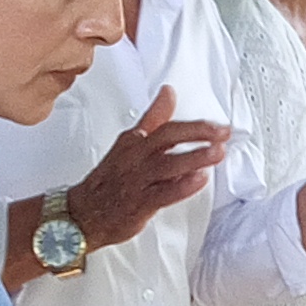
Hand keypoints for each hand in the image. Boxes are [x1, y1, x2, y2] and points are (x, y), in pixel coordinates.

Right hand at [69, 87, 230, 250]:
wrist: (83, 212)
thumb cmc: (110, 178)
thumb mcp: (129, 142)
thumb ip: (153, 118)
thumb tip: (168, 93)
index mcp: (134, 141)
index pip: (166, 126)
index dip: (194, 124)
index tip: (217, 124)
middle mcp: (136, 158)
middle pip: (168, 138)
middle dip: (198, 133)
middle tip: (222, 133)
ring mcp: (137, 180)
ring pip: (168, 165)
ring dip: (194, 157)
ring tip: (217, 153)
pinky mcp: (139, 204)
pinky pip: (163, 193)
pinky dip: (182, 186)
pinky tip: (199, 180)